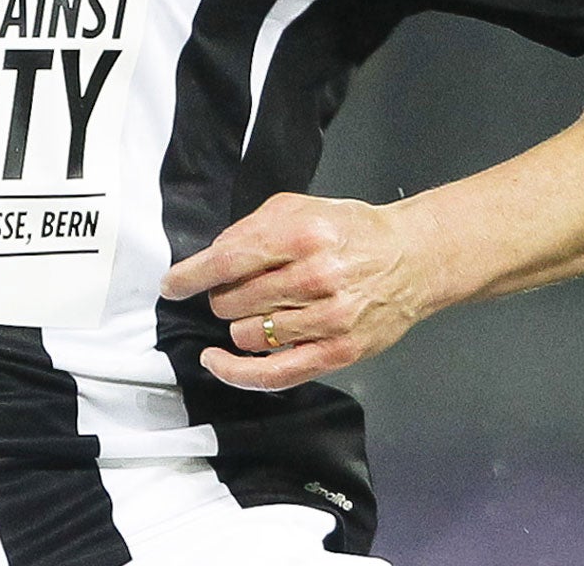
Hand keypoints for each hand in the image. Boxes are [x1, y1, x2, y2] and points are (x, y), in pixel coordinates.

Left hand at [159, 192, 430, 391]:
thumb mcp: (299, 208)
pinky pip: (275, 375)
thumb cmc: (350, 231)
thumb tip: (210, 256)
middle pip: (233, 301)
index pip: (229, 261)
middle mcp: (315, 277)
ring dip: (239, 325)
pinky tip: (217, 360)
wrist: (412, 258)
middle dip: (223, 296)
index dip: (191, 276)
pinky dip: (237, 372)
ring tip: (256, 311)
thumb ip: (251, 227)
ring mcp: (329, 319)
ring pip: (248, 335)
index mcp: (301, 235)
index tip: (171, 285)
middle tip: (236, 289)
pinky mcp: (339, 353)